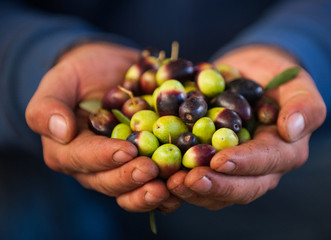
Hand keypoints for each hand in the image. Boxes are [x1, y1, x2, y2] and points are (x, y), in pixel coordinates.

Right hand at [25, 42, 180, 211]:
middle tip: (151, 170)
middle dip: (130, 178)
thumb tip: (59, 131)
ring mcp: (120, 168)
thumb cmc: (82, 74)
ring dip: (150, 193)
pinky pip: (154, 182)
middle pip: (109, 181)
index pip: (82, 158)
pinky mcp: (143, 164)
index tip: (126, 150)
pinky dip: (169, 186)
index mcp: (68, 149)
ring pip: (132, 190)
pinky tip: (184, 183)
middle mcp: (94, 166)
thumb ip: (49, 105)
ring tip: (169, 187)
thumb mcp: (61, 80)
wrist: (111, 72)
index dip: (104, 157)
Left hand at [167, 45, 325, 209]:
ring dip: (193, 191)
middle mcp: (261, 169)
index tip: (218, 160)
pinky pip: (200, 180)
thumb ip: (304, 105)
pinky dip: (181, 181)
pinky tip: (163, 176)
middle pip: (241, 187)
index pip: (266, 162)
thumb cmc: (276, 78)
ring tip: (170, 184)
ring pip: (218, 192)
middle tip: (188, 181)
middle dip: (215, 186)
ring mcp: (236, 171)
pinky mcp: (214, 167)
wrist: (251, 77)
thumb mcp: (298, 83)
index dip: (243, 163)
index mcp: (284, 151)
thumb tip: (291, 129)